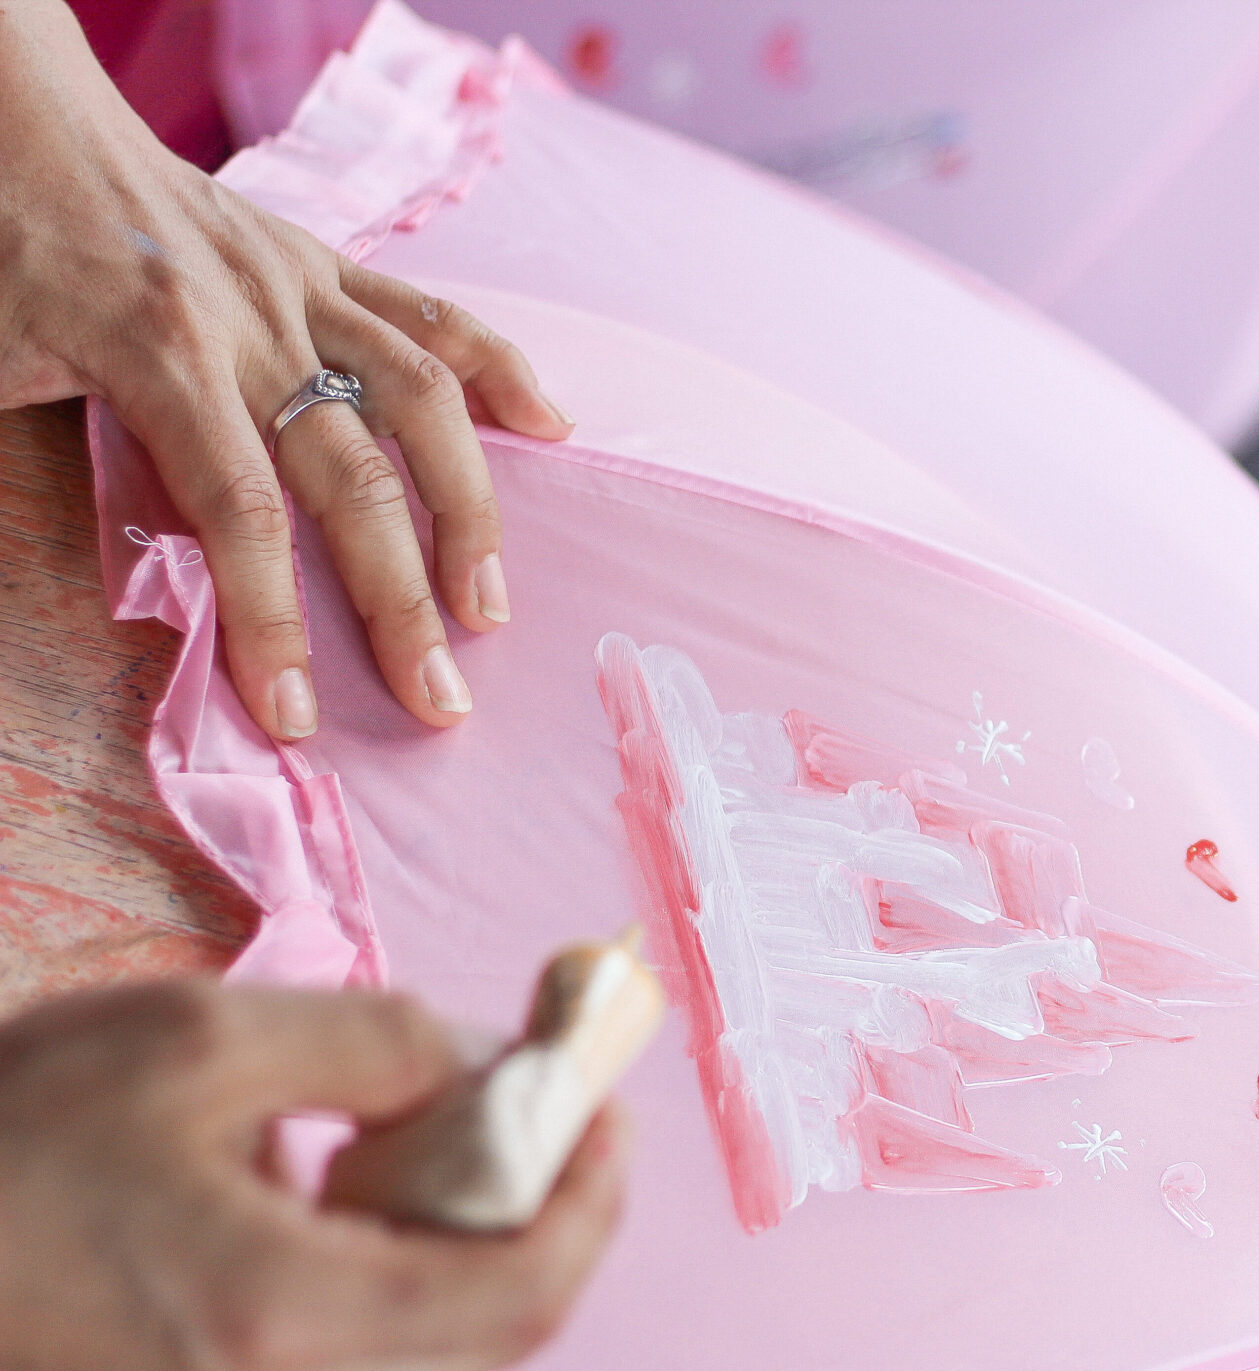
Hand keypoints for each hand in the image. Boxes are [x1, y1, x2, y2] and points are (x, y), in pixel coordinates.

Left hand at [0, 0, 573, 740]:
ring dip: (470, 511)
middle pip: (354, 481)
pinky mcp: (324, 261)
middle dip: (402, 603)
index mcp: (160, 354)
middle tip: (440, 699)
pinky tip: (550, 429)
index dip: (273, 624)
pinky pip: (434, 316)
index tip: (299, 716)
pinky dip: (501, 371)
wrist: (15, 110)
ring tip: (490, 602)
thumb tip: (135, 574)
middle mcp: (252, 323)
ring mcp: (301, 287)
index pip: (241, 515)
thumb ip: (67, 456)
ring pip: (422, 402)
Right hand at [0, 982, 626, 1370]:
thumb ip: (379, 1046)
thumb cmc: (14, 1121)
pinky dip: (423, 1251)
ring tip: (469, 1114)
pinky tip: (380, 1163)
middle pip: (506, 1327)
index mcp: (285, 1310)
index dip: (592, 1191)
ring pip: (452, 1337)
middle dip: (560, 1207)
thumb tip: (496, 1066)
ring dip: (493, 1228)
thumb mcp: (205, 1038)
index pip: (522, 1290)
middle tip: (562, 1098)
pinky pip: (384, 1334)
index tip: (601, 1095)